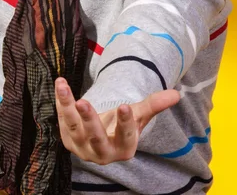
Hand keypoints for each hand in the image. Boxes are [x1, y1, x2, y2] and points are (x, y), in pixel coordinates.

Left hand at [55, 77, 179, 164]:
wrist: (102, 137)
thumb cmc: (122, 125)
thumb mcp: (138, 115)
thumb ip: (154, 105)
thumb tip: (176, 94)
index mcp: (124, 148)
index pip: (126, 136)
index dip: (125, 122)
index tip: (124, 106)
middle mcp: (102, 152)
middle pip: (95, 138)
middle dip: (89, 120)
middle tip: (83, 102)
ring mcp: (82, 147)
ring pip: (73, 127)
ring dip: (67, 106)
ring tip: (63, 85)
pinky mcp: (67, 138)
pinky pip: (62, 119)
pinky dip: (60, 102)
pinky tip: (60, 84)